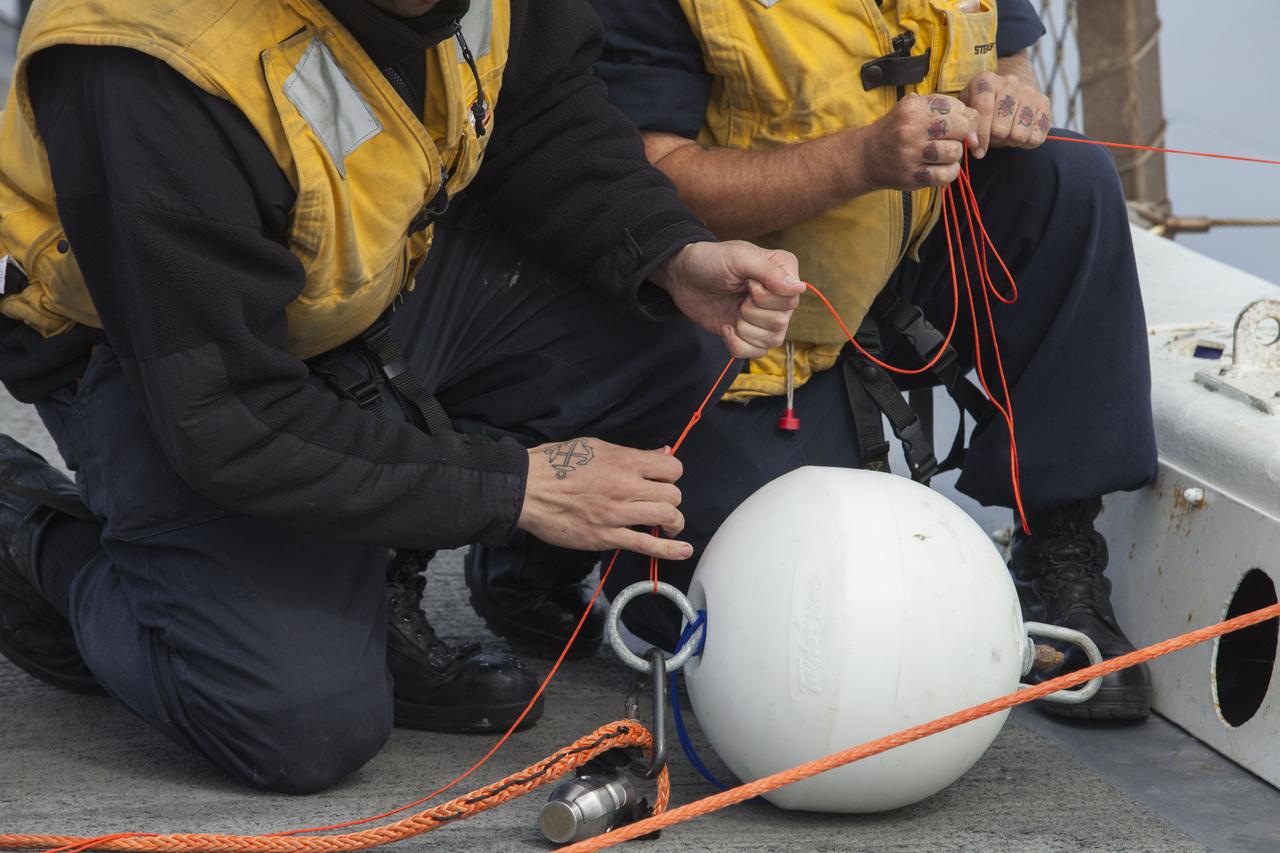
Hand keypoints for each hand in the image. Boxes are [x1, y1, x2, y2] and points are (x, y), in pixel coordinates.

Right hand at [518, 438, 692, 560]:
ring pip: (666, 518)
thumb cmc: (557, 464)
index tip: (663, 481)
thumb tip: (662, 453)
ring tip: (669, 526)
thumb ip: (632, 454)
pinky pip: (645, 544)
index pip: (671, 468)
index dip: (671, 475)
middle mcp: (625, 486)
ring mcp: (617, 513)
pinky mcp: (606, 536)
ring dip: (673, 523)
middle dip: (671, 500)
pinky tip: (682, 550)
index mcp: (624, 461)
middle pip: (673, 495)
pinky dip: (669, 549)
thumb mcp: (598, 447)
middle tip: (660, 504)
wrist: (528, 488)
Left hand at [651, 241, 804, 358]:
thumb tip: (799, 288)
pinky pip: (757, 353)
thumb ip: (769, 272)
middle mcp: (780, 296)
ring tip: (733, 310)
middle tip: (737, 295)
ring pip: (771, 340)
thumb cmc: (710, 261)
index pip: (791, 299)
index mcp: (784, 271)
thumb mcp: (738, 258)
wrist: (682, 277)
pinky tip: (727, 328)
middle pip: (781, 322)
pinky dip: (738, 344)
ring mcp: (766, 317)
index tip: (746, 282)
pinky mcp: (751, 334)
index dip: (764, 297)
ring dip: (744, 328)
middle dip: (751, 312)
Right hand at [857, 94, 979, 190]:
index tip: (958, 125)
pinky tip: (941, 168)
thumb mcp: (912, 108)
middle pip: (960, 127)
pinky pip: (946, 175)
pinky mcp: (912, 176)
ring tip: (944, 154)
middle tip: (952, 139)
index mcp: (913, 108)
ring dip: (955, 154)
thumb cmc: (895, 131)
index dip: (964, 116)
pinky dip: (950, 172)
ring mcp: (910, 154)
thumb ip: (942, 107)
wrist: (866, 157)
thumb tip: (975, 118)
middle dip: (962, 134)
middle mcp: (911, 129)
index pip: (956, 107)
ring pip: (955, 151)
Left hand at [960, 68, 1052, 157]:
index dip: (980, 137)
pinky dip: (1027, 143)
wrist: (1009, 90)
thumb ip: (968, 125)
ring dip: (1011, 141)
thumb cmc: (982, 105)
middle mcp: (1010, 83)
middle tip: (994, 135)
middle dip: (995, 139)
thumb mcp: (968, 109)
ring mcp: (1029, 92)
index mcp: (986, 82)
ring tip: (1007, 134)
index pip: (983, 113)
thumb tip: (975, 146)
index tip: (978, 152)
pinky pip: (1036, 137)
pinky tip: (1021, 134)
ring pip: (1019, 135)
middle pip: (1000, 129)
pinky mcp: (1044, 103)